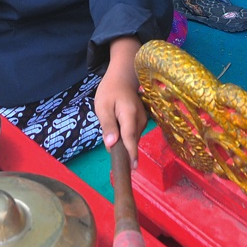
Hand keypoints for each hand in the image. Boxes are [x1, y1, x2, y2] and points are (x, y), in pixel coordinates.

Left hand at [96, 38, 146, 164]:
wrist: (123, 77)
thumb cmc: (110, 90)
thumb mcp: (103, 107)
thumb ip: (107, 125)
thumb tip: (111, 145)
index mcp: (129, 115)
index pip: (130, 138)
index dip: (131, 154)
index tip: (132, 168)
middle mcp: (140, 119)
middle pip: (131, 141)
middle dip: (121, 148)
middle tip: (108, 141)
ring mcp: (143, 120)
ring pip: (132, 138)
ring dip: (122, 140)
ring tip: (110, 128)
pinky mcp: (142, 121)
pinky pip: (132, 134)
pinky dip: (125, 135)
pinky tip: (117, 127)